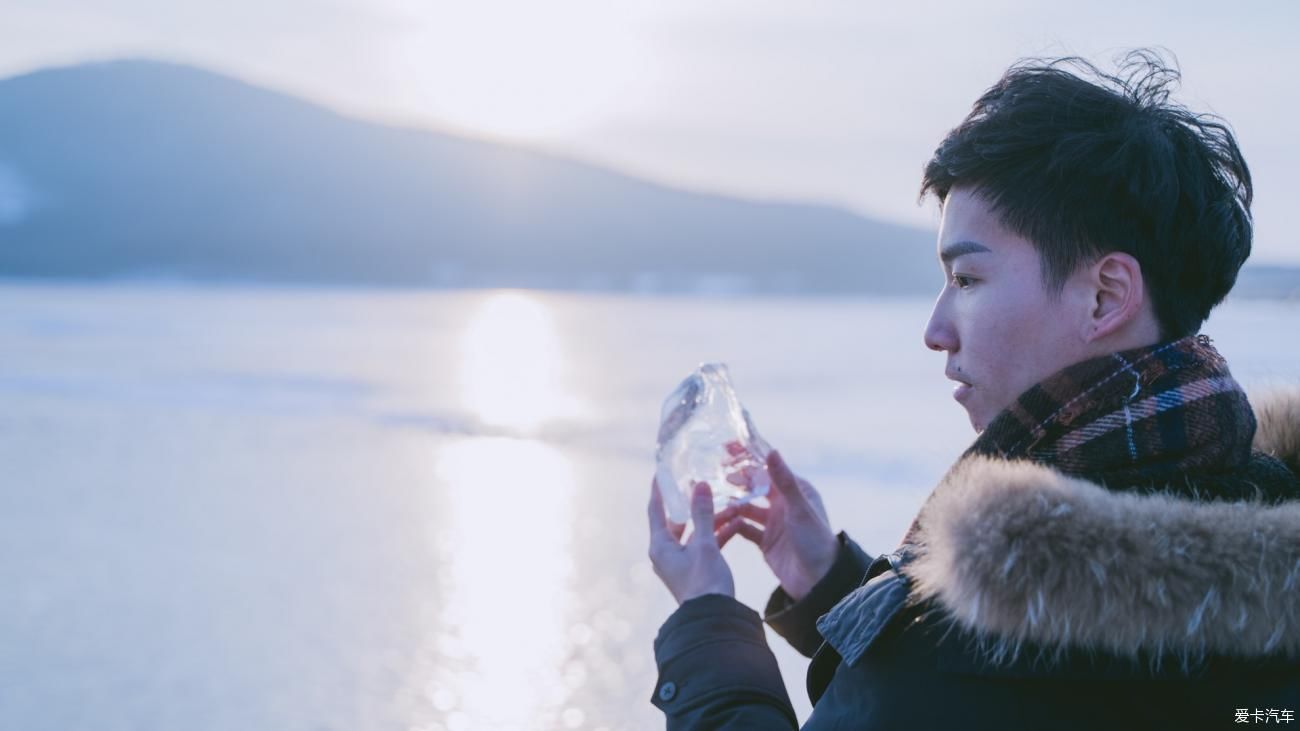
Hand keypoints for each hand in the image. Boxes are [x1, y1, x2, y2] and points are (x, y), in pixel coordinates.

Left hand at [648, 479, 735, 604]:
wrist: (714, 618)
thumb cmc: (705, 582)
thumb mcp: (705, 544)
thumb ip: (703, 514)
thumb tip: (699, 486)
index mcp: (660, 546)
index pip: (656, 510)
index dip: (659, 489)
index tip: (660, 472)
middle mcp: (665, 553)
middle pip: (676, 521)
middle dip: (691, 504)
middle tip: (700, 483)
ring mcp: (680, 563)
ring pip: (693, 533)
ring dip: (709, 519)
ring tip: (727, 503)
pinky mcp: (694, 570)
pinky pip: (703, 546)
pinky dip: (716, 535)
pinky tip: (734, 524)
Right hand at [715, 450, 836, 601]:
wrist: (818, 581)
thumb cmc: (815, 540)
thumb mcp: (799, 508)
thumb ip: (784, 481)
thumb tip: (771, 451)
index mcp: (795, 491)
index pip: (768, 469)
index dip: (748, 459)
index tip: (727, 448)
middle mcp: (783, 505)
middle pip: (754, 487)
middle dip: (735, 481)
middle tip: (713, 474)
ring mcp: (773, 524)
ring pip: (746, 508)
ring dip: (731, 505)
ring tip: (712, 501)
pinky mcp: (765, 542)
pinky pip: (744, 529)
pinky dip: (732, 525)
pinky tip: (720, 522)